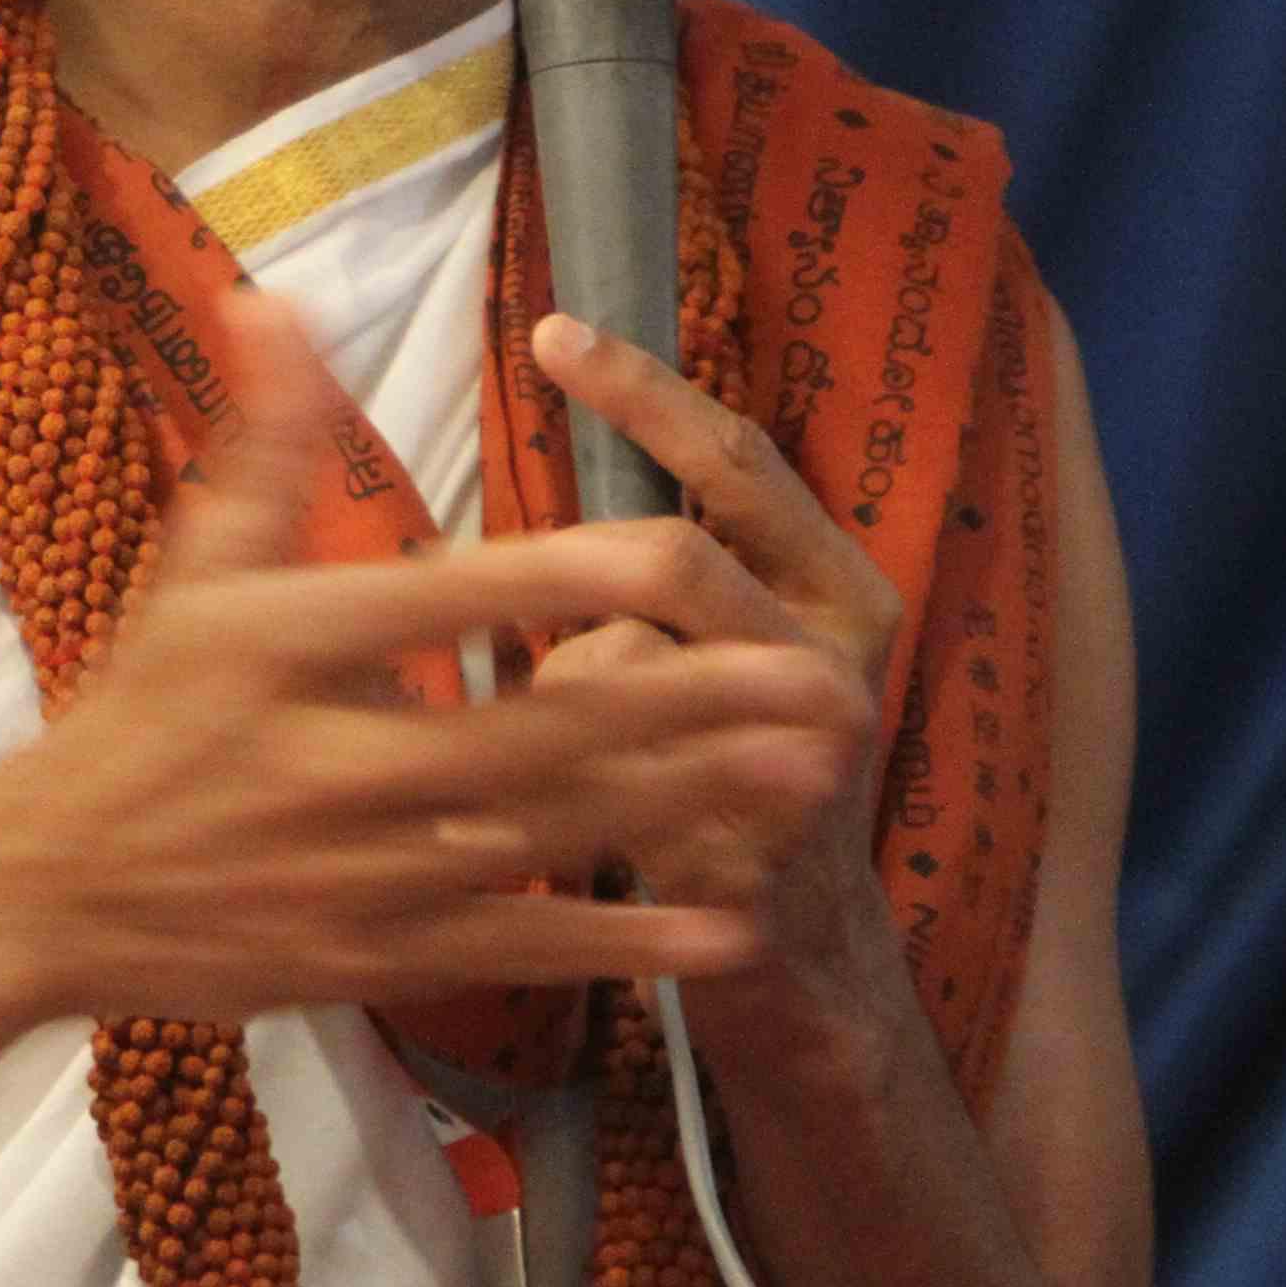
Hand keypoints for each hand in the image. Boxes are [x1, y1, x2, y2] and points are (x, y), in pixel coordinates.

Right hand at [0, 291, 873, 1080]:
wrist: (44, 891)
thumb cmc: (137, 710)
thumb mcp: (194, 564)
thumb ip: (263, 436)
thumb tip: (280, 298)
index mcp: (288, 646)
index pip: (449, 601)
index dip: (564, 582)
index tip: (676, 557)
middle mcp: (334, 761)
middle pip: (539, 727)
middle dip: (691, 705)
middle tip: (818, 679)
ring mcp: (363, 871)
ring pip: (555, 834)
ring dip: (692, 806)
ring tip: (806, 775)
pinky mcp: (380, 955)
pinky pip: (526, 947)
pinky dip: (629, 941)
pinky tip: (729, 925)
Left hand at [520, 312, 909, 987]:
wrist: (807, 955)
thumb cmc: (743, 767)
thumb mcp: (743, 643)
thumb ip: (676, 548)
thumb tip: (567, 429)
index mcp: (837, 585)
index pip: (739, 461)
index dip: (646, 395)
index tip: (552, 332)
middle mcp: (833, 663)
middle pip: (676, 564)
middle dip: (561, 571)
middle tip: (448, 564)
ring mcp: (802, 770)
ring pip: (620, 682)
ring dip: (536, 703)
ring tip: (466, 733)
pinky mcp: (747, 864)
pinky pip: (599, 802)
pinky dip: (522, 812)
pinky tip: (469, 828)